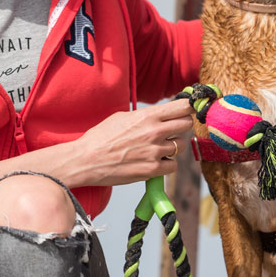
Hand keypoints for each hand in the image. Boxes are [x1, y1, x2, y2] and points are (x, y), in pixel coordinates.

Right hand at [75, 98, 192, 185]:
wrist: (87, 160)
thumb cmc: (101, 137)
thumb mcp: (122, 117)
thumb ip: (145, 116)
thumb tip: (161, 115)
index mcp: (148, 116)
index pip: (182, 106)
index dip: (189, 107)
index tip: (189, 109)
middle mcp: (155, 132)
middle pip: (187, 124)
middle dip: (182, 126)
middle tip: (173, 129)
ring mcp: (155, 152)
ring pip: (181, 146)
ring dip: (173, 147)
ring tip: (156, 148)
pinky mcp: (152, 170)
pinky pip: (172, 165)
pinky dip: (166, 164)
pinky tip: (154, 161)